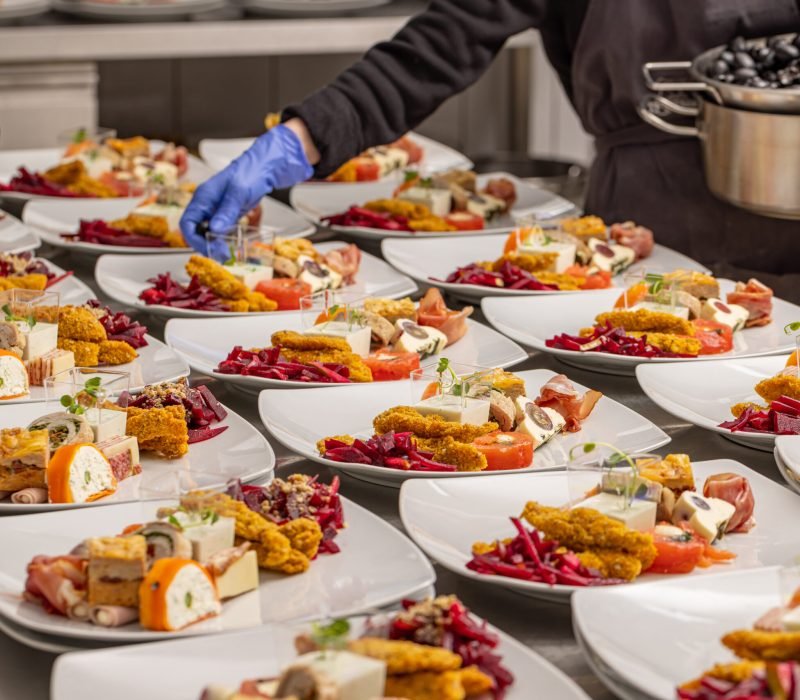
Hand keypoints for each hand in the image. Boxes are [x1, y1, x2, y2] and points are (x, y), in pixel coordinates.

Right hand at [180, 123, 314, 257]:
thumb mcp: (239, 193)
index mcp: (203, 197)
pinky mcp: (225, 214)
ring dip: (214, 244)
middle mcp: (206, 204)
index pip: (187, 223)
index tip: (209, 248)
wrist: (264, 167)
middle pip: (195, 230)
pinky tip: (230, 246)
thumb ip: (226, 211)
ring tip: (227, 254)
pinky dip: (222, 240)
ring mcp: (215, 210)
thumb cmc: (250, 173)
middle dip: (206, 245)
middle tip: (222, 254)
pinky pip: (218, 230)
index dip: (194, 239)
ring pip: (206, 232)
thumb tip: (214, 229)